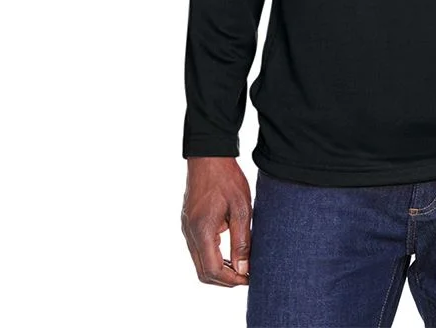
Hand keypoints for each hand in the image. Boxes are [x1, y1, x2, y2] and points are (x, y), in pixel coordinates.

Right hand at [181, 157, 252, 285]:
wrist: (209, 155)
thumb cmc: (227, 179)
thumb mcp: (241, 208)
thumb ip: (241, 241)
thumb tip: (243, 269)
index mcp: (201, 231)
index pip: (212, 271)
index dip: (231, 280)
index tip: (248, 278)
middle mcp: (189, 233)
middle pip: (203, 272)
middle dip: (225, 279)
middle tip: (246, 275)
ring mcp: (186, 228)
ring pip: (199, 262)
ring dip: (218, 269)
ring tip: (240, 265)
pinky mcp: (188, 222)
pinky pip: (198, 249)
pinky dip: (212, 256)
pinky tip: (229, 251)